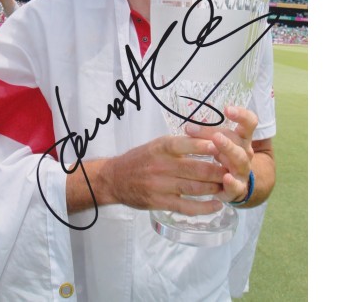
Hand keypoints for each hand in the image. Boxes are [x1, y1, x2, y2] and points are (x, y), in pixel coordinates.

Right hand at [104, 133, 225, 216]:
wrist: (115, 178)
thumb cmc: (140, 159)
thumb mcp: (156, 145)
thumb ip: (179, 144)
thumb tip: (208, 141)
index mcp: (161, 147)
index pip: (187, 144)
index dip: (207, 146)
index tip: (224, 147)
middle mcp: (161, 165)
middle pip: (196, 169)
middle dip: (218, 170)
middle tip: (235, 170)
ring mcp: (160, 185)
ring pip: (194, 188)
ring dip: (215, 188)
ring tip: (229, 187)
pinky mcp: (160, 202)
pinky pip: (186, 207)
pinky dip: (203, 207)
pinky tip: (216, 205)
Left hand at [184, 105, 257, 202]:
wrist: (233, 185)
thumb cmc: (221, 156)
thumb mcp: (215, 141)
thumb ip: (204, 133)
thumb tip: (188, 126)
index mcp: (241, 138)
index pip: (248, 123)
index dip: (241, 115)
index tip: (227, 109)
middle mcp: (245, 152)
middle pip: (238, 140)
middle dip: (224, 136)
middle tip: (215, 135)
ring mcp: (243, 170)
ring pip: (240, 159)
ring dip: (229, 151)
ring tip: (217, 143)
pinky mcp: (238, 188)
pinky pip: (237, 186)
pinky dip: (232, 183)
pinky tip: (226, 178)